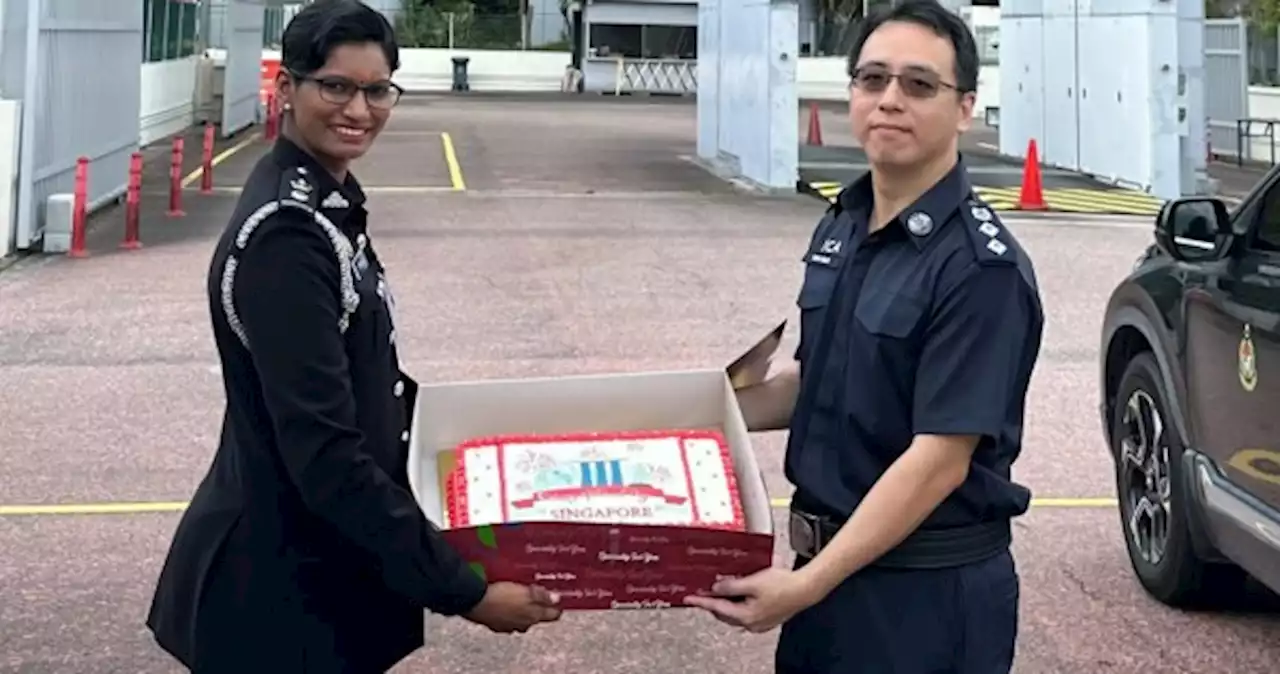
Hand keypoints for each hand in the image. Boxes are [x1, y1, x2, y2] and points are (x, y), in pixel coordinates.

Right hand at [463, 582, 562, 633]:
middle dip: (538, 607)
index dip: (557, 608)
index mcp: (533, 617)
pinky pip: (505, 618)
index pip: (552, 616)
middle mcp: (522, 625)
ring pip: (520, 618)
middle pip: (535, 617)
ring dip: (521, 609)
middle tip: (538, 594)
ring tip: (519, 595)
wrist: (474, 601)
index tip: (559, 601)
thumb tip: (557, 599)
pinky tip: (503, 602)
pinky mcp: (494, 624)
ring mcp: (507, 626)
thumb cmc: (502, 596)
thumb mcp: (526, 592)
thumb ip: (542, 596)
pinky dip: (507, 611)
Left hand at [684, 567, 822, 632]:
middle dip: (713, 602)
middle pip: (724, 613)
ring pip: (735, 613)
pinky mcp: (766, 618)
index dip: (701, 602)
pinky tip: (739, 592)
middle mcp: (751, 623)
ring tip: (720, 588)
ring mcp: (760, 622)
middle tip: (702, 591)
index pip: (716, 608)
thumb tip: (716, 588)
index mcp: (745, 616)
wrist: (805, 589)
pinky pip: (745, 612)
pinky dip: (738, 603)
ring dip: (726, 602)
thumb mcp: (752, 582)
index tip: (688, 599)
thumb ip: (731, 586)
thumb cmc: (783, 585)